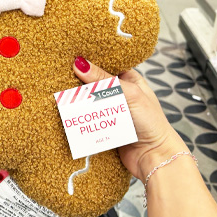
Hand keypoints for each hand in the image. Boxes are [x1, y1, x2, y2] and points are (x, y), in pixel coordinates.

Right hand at [73, 57, 187, 179]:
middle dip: (81, 83)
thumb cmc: (152, 123)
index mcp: (130, 80)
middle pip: (95, 84)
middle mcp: (120, 94)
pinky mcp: (104, 126)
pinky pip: (88, 118)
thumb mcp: (130, 94)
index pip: (107, 66)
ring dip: (78, 101)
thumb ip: (105, 80)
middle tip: (64, 77)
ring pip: (89, 102)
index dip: (91, 63)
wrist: (154, 157)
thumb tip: (82, 65)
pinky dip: (80, 116)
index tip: (73, 59)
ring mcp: (111, 111)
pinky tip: (69, 112)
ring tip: (62, 95)